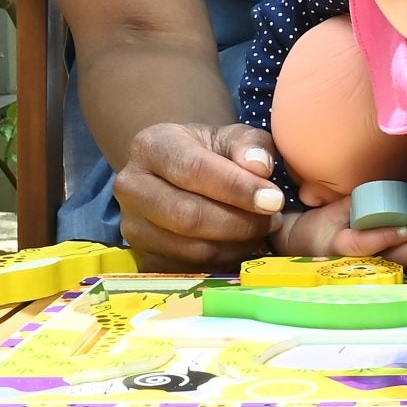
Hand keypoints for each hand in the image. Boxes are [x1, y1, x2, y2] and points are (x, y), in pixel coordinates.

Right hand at [113, 121, 283, 269]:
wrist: (180, 175)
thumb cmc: (212, 153)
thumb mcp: (232, 138)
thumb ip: (250, 145)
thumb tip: (260, 167)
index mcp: (150, 146)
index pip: (193, 170)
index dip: (237, 188)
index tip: (274, 199)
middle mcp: (131, 187)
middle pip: (187, 215)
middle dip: (239, 222)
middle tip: (273, 219)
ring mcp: (133, 227)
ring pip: (190, 248)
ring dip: (236, 244)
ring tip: (262, 230)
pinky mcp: (144, 258)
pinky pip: (190, 269)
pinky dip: (224, 260)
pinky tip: (242, 244)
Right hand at [274, 195, 406, 272]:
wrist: (311, 248)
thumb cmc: (322, 226)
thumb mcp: (332, 210)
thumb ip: (357, 202)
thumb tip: (386, 190)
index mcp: (341, 247)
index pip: (363, 245)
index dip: (385, 238)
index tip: (405, 229)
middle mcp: (358, 265)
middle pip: (392, 260)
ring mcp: (374, 274)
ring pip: (406, 271)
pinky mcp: (387, 276)